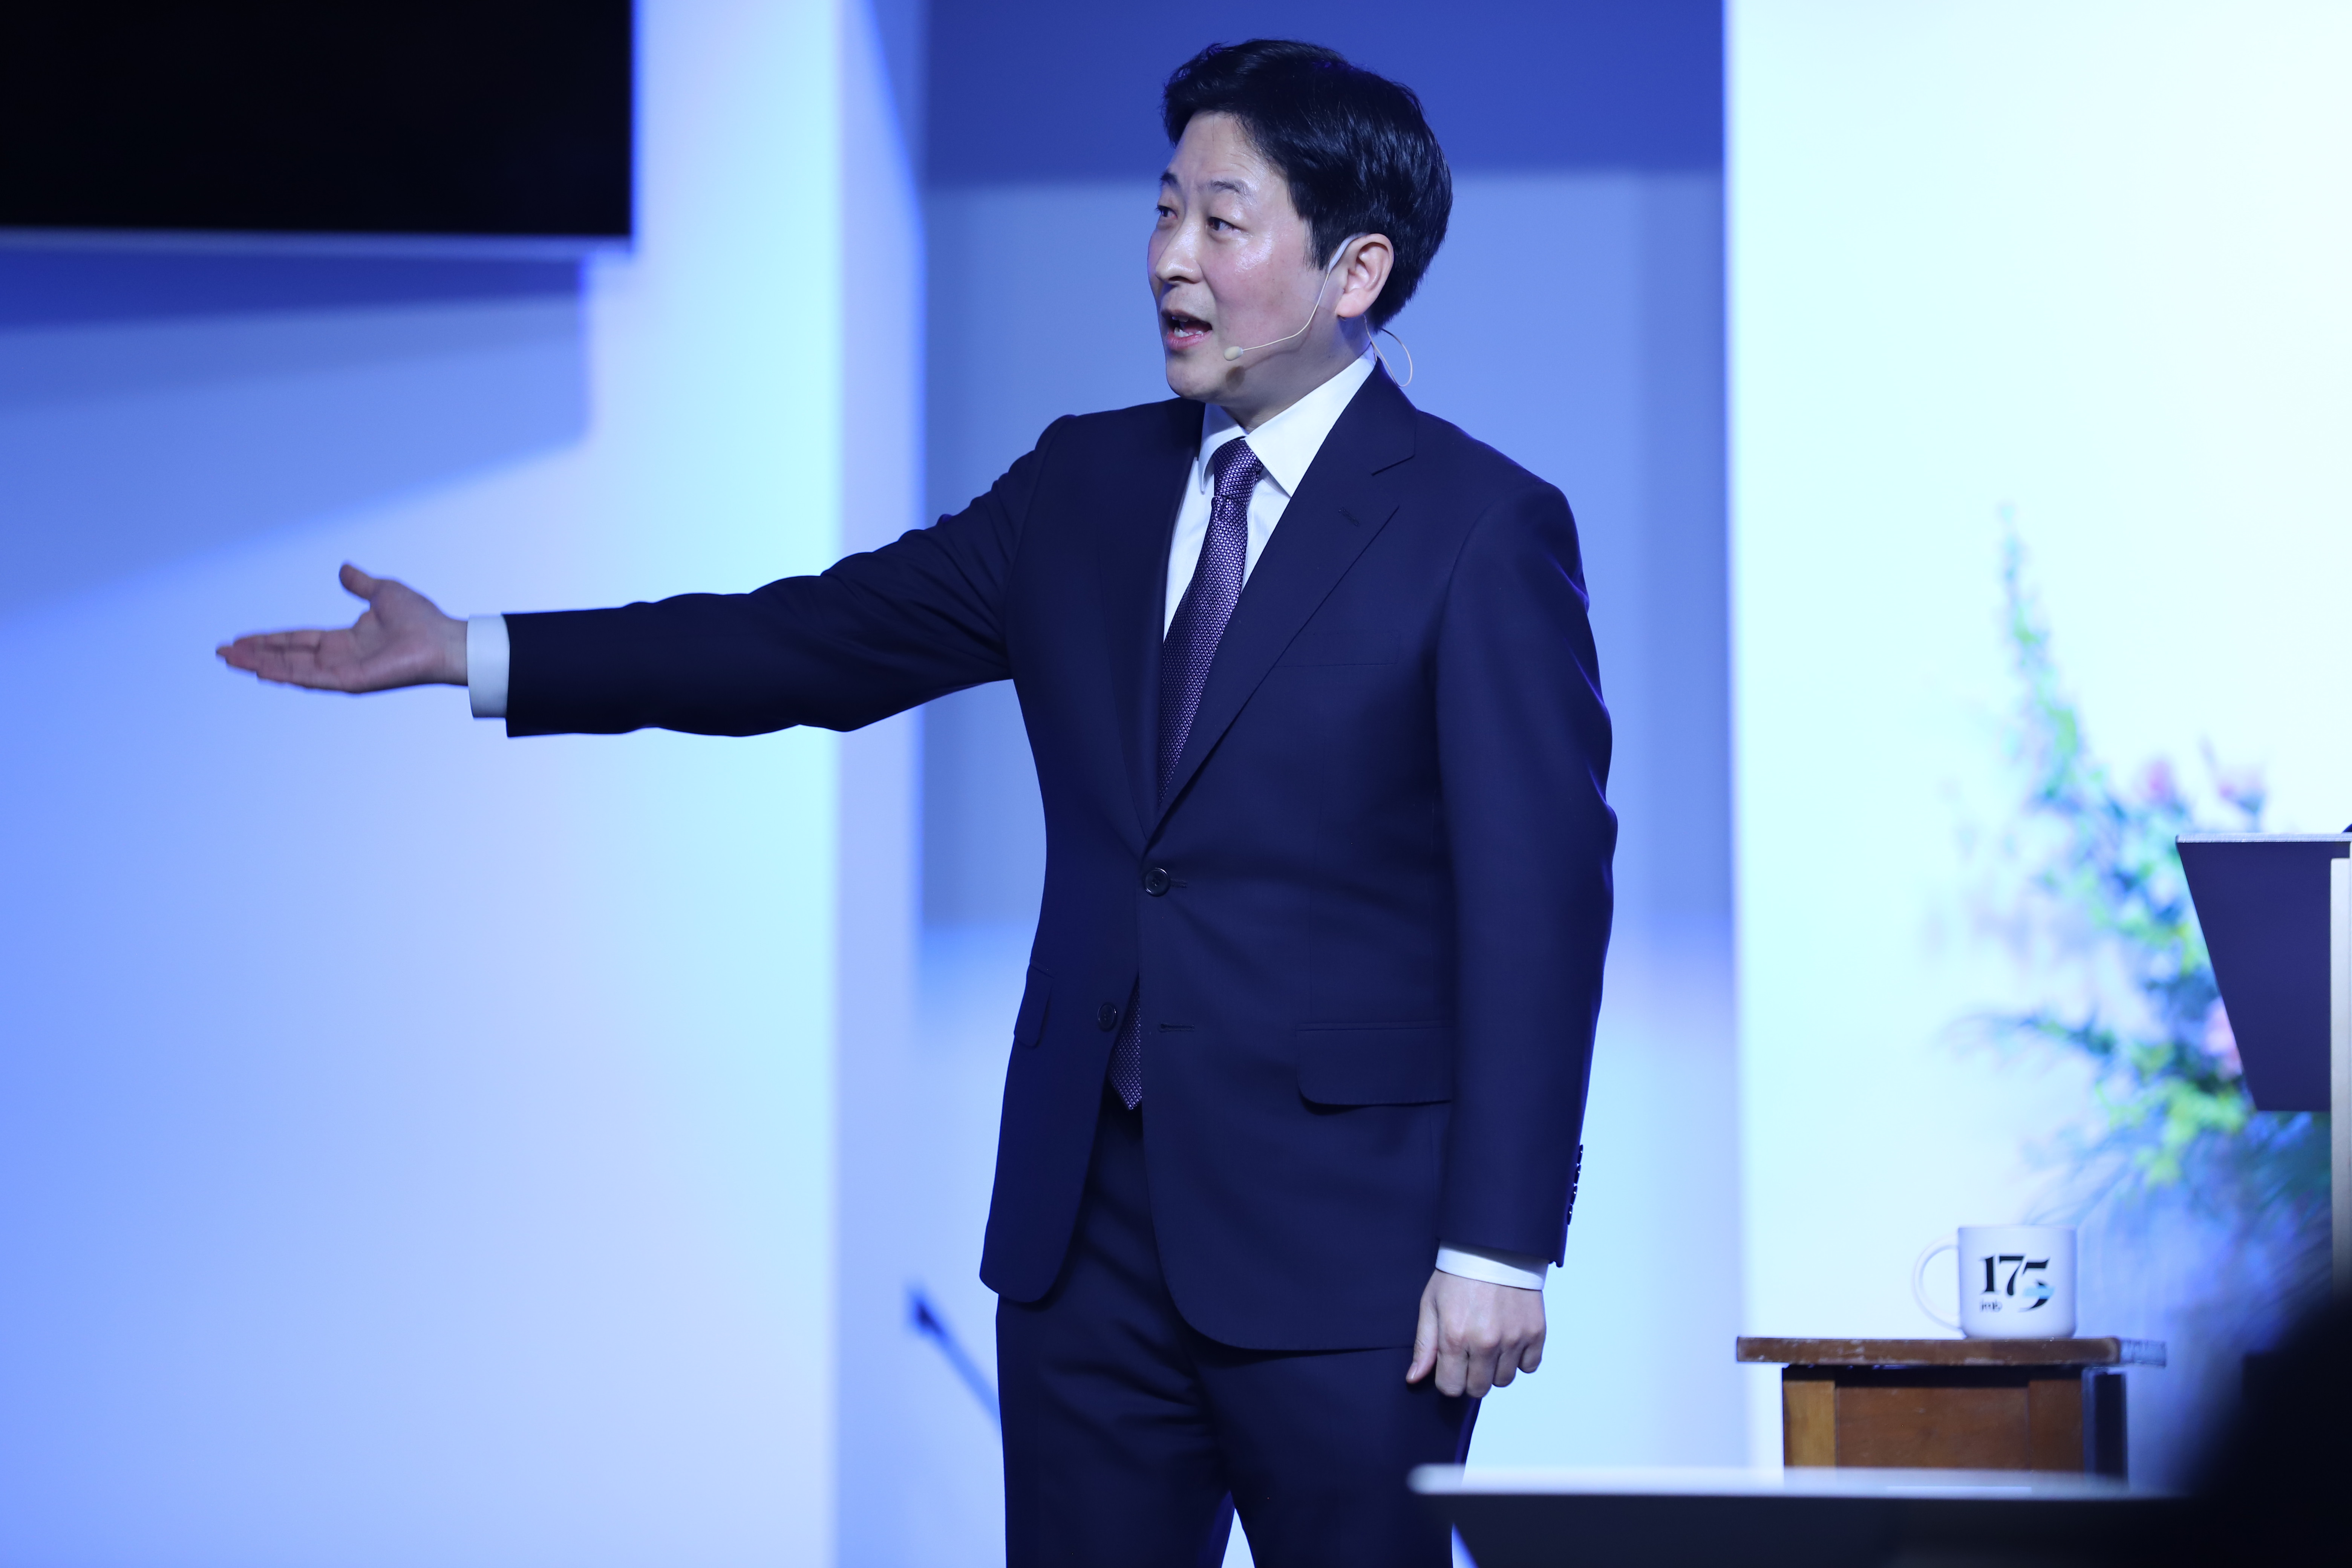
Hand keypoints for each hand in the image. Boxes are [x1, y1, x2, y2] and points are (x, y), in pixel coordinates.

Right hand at [217, 564, 467, 691]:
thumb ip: (360, 584)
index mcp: (345, 640)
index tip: (241, 638)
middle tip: (222, 653)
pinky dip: (284, 674)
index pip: (297, 639)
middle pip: (287, 656)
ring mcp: (342, 672)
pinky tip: (260, 671)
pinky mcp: (350, 682)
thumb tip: (344, 569)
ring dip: (260, 664)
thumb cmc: (422, 620)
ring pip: (291, 668)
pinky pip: (310, 678)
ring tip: (229, 660)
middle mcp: (339, 657)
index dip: (268, 639)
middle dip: (254, 654)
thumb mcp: (384, 592)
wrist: (444, 639)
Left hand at [1406, 1269, 1545, 1397]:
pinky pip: (1529, 1366)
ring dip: (1495, 1369)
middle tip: (1469, 1355)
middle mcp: (1486, 1343)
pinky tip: (1509, 1340)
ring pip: (1504, 1381)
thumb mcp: (1431, 1305)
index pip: (1451, 1388)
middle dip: (1470, 1377)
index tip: (1450, 1365)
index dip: (1448, 1379)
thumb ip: (1424, 1346)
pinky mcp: (1535, 1332)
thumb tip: (1414, 1379)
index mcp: (1455, 1338)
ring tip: (1489, 1344)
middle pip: (1478, 1389)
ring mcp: (1514, 1339)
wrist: (1493, 1247)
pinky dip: (1520, 1359)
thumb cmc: (1457, 1276)